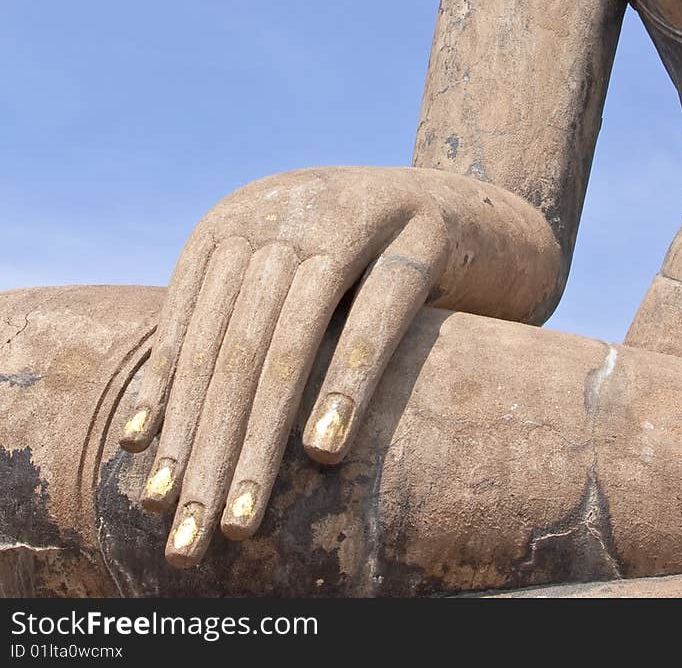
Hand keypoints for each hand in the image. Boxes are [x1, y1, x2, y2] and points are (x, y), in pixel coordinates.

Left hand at [117, 165, 558, 566]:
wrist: (476, 209)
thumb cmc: (364, 266)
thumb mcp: (288, 283)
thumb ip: (227, 333)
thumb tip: (141, 441)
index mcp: (239, 218)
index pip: (191, 330)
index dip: (170, 416)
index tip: (153, 498)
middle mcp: (288, 209)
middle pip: (234, 345)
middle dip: (206, 448)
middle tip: (189, 537)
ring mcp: (358, 214)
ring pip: (292, 339)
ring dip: (259, 438)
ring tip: (241, 518)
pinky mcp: (424, 234)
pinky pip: (378, 315)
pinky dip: (345, 383)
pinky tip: (324, 448)